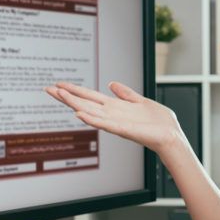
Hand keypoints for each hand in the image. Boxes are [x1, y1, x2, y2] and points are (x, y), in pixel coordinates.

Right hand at [44, 81, 184, 154]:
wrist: (170, 135)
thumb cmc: (158, 122)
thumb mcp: (140, 100)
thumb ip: (125, 93)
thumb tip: (111, 84)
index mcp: (115, 107)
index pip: (90, 96)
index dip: (74, 90)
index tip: (58, 84)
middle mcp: (112, 114)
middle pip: (84, 103)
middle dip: (67, 96)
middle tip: (48, 89)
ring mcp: (116, 122)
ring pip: (90, 112)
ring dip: (74, 104)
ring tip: (60, 95)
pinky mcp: (124, 129)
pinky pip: (105, 124)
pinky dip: (92, 120)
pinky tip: (80, 114)